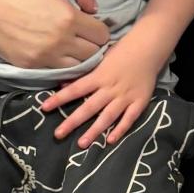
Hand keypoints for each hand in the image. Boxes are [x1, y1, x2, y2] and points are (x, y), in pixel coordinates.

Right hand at [0, 0, 109, 68]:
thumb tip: (93, 8)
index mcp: (69, 18)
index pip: (102, 36)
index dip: (99, 29)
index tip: (90, 23)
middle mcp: (59, 42)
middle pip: (93, 55)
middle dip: (91, 44)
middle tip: (82, 35)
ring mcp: (43, 57)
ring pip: (76, 67)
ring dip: (77, 57)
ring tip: (69, 44)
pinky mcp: (28, 65)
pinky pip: (55, 71)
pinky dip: (59, 63)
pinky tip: (53, 49)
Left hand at [40, 41, 154, 148]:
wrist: (148, 48)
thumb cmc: (122, 52)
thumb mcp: (101, 58)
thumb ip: (84, 73)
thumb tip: (63, 83)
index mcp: (99, 76)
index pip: (75, 89)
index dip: (59, 99)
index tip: (44, 107)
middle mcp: (110, 88)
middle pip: (89, 107)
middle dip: (72, 121)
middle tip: (58, 134)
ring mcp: (125, 97)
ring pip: (108, 116)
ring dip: (94, 130)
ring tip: (82, 144)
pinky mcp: (139, 102)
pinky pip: (129, 118)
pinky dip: (121, 129)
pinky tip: (110, 140)